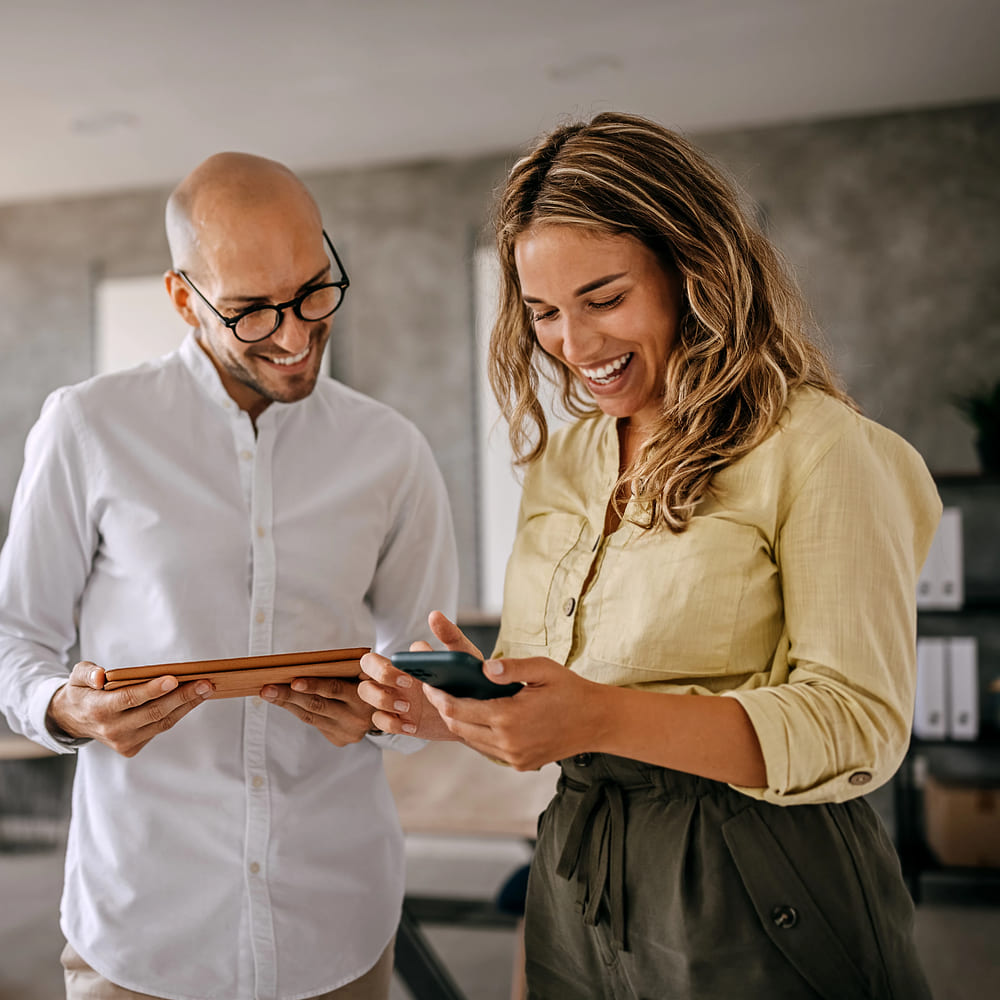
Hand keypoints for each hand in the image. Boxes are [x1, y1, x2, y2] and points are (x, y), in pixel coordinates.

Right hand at [46, 660, 212, 757]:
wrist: (72, 719)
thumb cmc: (82, 691)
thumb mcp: (76, 675)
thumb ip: (87, 673)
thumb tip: (100, 676)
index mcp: (98, 709)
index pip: (129, 699)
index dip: (151, 690)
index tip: (173, 679)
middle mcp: (112, 729)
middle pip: (153, 712)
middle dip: (182, 697)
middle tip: (205, 683)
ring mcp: (123, 741)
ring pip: (162, 722)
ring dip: (187, 705)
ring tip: (206, 689)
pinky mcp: (132, 748)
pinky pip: (160, 728)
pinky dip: (178, 713)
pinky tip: (192, 699)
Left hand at [261, 675, 374, 745]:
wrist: (390, 710)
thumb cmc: (372, 681)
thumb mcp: (369, 672)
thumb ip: (348, 668)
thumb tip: (305, 665)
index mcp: (366, 696)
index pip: (335, 689)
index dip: (314, 685)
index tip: (293, 680)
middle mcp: (358, 718)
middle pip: (317, 705)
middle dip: (289, 696)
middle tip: (267, 688)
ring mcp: (349, 732)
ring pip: (312, 717)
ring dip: (287, 704)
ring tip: (268, 693)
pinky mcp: (341, 740)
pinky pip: (315, 724)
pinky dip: (297, 711)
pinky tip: (284, 702)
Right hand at [357, 610, 479, 740]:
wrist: (477, 713)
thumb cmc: (466, 679)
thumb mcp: (463, 655)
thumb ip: (449, 634)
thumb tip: (434, 615)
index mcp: (407, 661)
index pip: (383, 655)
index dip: (394, 664)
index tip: (413, 674)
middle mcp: (395, 677)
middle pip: (366, 667)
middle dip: (380, 674)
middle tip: (406, 684)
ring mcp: (394, 698)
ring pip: (366, 692)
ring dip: (381, 700)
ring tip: (408, 707)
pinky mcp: (399, 720)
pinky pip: (378, 721)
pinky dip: (391, 723)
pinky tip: (411, 725)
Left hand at [421, 654, 607, 770]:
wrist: (597, 722)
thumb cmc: (570, 690)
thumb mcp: (543, 669)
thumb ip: (511, 667)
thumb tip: (483, 668)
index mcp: (510, 717)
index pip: (460, 709)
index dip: (440, 697)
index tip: (429, 684)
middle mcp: (508, 743)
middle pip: (460, 727)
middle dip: (444, 709)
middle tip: (435, 691)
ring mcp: (514, 757)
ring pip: (472, 741)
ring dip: (459, 722)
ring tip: (451, 702)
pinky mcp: (521, 764)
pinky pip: (487, 749)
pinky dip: (477, 734)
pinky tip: (476, 717)